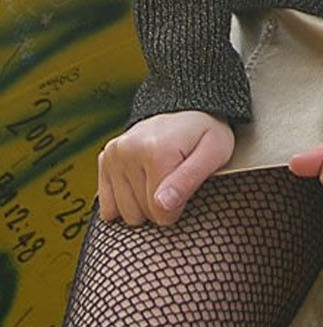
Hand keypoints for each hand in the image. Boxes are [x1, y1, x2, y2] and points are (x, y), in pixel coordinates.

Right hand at [97, 110, 235, 226]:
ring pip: (123, 213)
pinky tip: (141, 185)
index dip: (177, 210)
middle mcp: (128, 150)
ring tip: (158, 179)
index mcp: (156, 150)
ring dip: (142, 205)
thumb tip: (161, 205)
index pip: (159, 211)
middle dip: (159, 208)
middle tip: (173, 182)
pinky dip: (125, 202)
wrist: (189, 112)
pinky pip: (107, 206)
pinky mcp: (104, 159)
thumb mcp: (214, 154)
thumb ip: (189, 180)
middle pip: (139, 214)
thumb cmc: (206, 136)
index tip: (186, 191)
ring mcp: (113, 154)